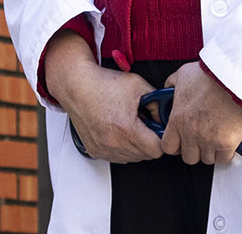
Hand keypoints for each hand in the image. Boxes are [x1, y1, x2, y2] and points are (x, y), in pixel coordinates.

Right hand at [42, 32, 163, 162]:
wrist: (76, 84)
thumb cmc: (103, 83)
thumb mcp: (138, 85)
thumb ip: (157, 103)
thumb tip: (165, 117)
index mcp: (127, 128)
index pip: (156, 150)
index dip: (160, 138)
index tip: (157, 130)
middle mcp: (113, 143)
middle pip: (145, 155)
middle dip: (148, 141)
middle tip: (141, 124)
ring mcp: (103, 149)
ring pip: (132, 158)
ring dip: (134, 146)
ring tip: (127, 126)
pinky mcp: (95, 151)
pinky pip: (117, 157)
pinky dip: (120, 148)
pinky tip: (116, 131)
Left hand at [158, 61, 241, 164]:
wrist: (235, 78)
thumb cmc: (211, 75)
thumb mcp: (183, 74)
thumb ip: (172, 84)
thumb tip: (169, 87)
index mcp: (177, 119)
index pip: (168, 147)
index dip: (174, 145)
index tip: (179, 141)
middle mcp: (191, 133)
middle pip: (188, 157)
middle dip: (193, 149)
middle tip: (198, 139)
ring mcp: (209, 140)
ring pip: (206, 159)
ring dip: (209, 151)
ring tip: (213, 138)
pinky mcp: (227, 143)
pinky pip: (223, 159)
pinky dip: (224, 153)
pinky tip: (225, 141)